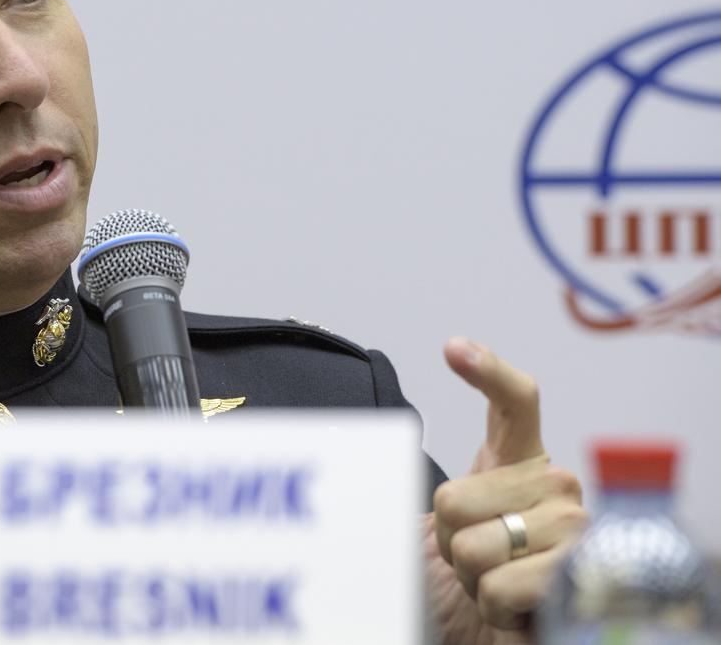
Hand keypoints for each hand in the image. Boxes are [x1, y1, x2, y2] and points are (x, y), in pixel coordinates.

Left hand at [424, 337, 586, 642]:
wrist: (491, 632)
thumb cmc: (468, 576)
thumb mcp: (440, 522)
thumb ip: (428, 482)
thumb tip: (384, 445)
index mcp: (525, 463)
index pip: (516, 402)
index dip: (487, 371)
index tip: (453, 348)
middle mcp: (559, 489)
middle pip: (455, 496)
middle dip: (445, 538)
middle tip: (471, 559)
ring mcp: (577, 534)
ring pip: (475, 545)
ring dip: (469, 577)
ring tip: (493, 584)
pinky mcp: (579, 582)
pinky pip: (500, 585)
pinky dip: (490, 606)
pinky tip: (511, 610)